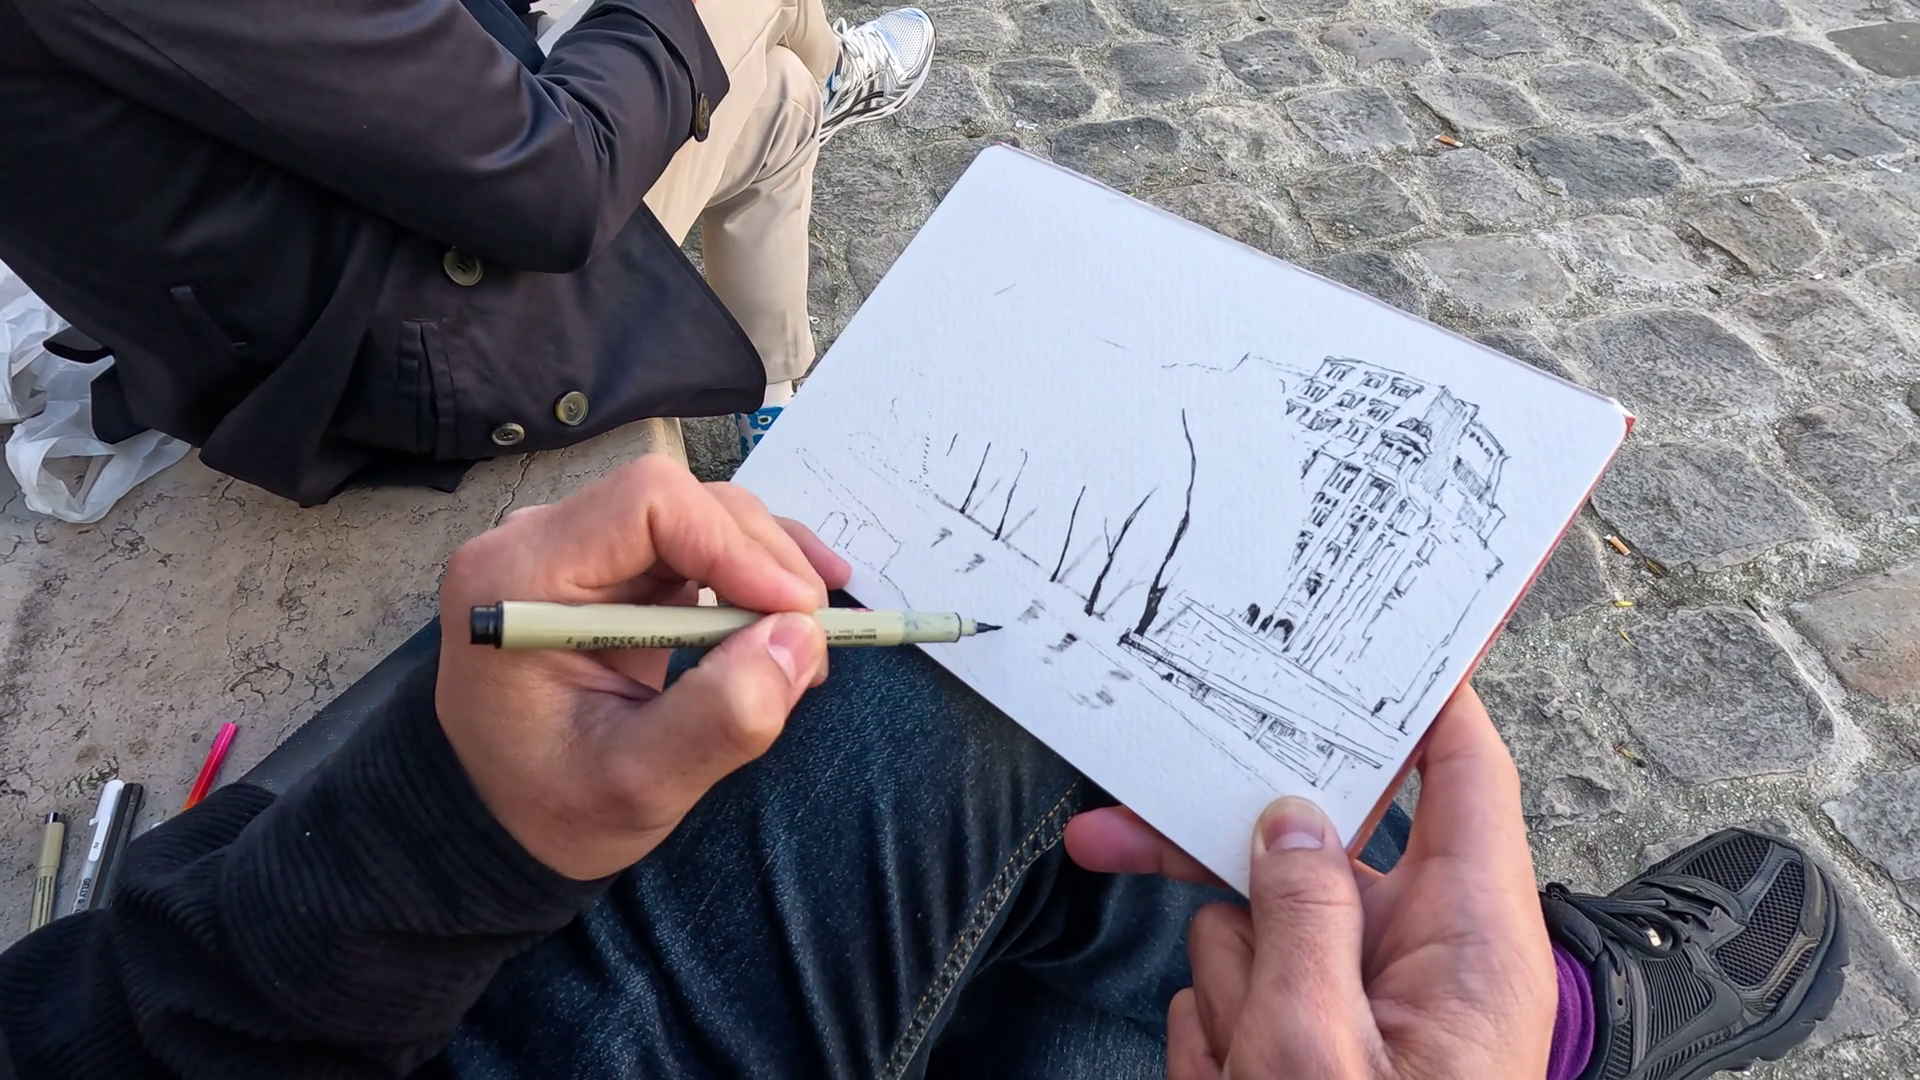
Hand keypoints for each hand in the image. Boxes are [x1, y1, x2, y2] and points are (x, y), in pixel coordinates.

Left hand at [435, 455, 850, 880]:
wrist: (509, 819)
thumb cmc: (555, 806)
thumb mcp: (637, 784)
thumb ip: (717, 718)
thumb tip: (798, 639)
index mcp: (519, 578)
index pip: (645, 504)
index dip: (731, 545)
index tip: (792, 612)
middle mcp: (540, 542)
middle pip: (681, 502)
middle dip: (763, 562)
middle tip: (810, 641)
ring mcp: (579, 548)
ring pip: (701, 513)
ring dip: (770, 567)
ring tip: (808, 640)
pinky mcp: (615, 564)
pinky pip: (699, 539)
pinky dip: (755, 570)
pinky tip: (796, 609)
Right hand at [1065, 686, 1554, 1078]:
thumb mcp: (1321, 1052)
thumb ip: (1303, 915)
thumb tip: (1289, 817)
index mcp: (1471, 938)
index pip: (1462, 770)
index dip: (1422, 687)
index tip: (1369, 619)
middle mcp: (1422, 958)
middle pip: (1315, 846)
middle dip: (1221, 867)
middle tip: (1112, 831)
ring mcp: (1357, 1004)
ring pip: (1251, 927)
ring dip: (1221, 992)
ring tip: (1239, 1070)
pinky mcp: (1306, 1044)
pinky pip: (1231, 996)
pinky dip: (1214, 1042)